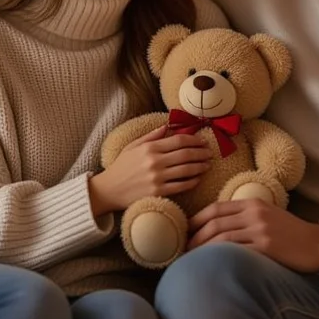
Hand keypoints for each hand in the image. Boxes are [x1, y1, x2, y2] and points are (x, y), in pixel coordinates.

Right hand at [89, 126, 211, 216]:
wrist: (108, 190)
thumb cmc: (120, 167)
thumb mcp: (132, 147)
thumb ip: (150, 136)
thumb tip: (168, 126)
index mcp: (149, 148)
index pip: (178, 140)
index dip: (194, 140)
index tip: (202, 141)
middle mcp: (154, 162)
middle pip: (186, 154)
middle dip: (201, 153)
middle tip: (210, 153)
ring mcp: (157, 178)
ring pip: (187, 170)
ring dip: (200, 167)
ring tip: (207, 165)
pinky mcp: (158, 193)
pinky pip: (181, 186)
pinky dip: (192, 182)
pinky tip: (198, 178)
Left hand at [187, 199, 318, 273]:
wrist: (317, 245)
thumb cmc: (290, 234)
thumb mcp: (267, 216)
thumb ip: (245, 217)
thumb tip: (217, 227)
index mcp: (253, 203)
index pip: (217, 208)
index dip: (197, 219)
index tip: (186, 230)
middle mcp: (255, 214)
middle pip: (215, 223)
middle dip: (195, 236)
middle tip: (184, 249)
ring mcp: (260, 230)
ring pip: (221, 237)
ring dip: (202, 248)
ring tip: (192, 259)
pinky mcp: (266, 247)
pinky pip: (236, 251)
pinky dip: (219, 257)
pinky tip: (211, 265)